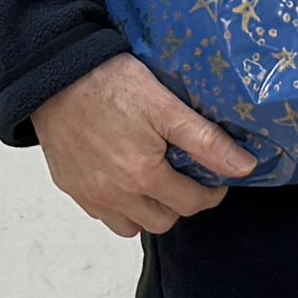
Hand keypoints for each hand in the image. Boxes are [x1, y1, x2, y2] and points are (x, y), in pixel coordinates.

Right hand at [36, 53, 254, 236]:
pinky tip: (122, 176)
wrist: (53, 73)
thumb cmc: (109, 82)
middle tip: (183, 174)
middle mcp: (115, 193)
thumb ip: (206, 140)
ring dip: (148, 209)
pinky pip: (102, 214)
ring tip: (152, 178)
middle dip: (180, 202)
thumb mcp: (165, 105)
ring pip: (132, 224)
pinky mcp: (70, 187)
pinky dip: (118, 205)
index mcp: (142, 174)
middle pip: (164, 220)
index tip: (214, 177)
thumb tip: (244, 167)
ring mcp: (90, 194)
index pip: (192, 203)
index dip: (211, 192)